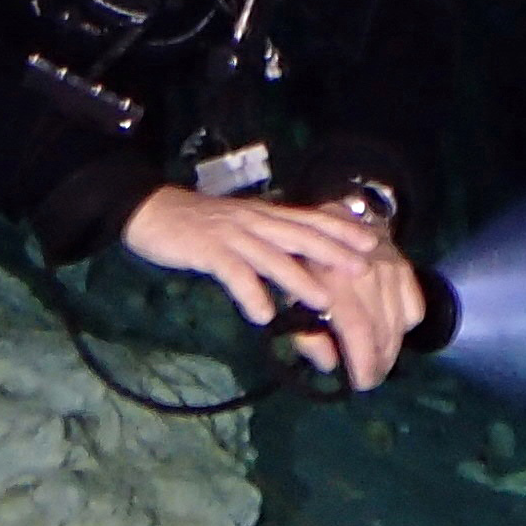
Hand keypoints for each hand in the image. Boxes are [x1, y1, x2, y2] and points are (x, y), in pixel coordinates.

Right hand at [119, 184, 428, 389]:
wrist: (152, 211)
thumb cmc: (200, 227)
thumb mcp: (242, 230)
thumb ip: (268, 244)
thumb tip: (300, 268)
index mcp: (266, 215)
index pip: (311, 219)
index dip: (342, 229)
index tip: (373, 241)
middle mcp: (255, 221)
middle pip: (301, 234)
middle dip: (334, 251)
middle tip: (364, 268)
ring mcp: (232, 235)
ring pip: (272, 255)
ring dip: (299, 278)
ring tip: (323, 300)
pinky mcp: (208, 250)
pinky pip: (233, 272)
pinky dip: (250, 292)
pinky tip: (263, 314)